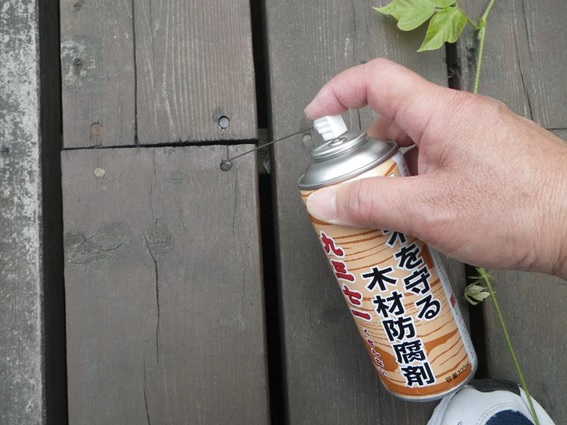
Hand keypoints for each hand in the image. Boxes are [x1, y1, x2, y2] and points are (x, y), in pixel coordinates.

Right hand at [304, 58, 566, 278]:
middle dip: (366, 155)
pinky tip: (421, 215)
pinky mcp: (487, 157)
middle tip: (356, 190)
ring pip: (415, 144)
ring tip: (391, 212)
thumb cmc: (520, 211)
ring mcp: (475, 136)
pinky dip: (419, 182)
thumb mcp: (428, 211)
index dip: (337, 93)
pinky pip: (438, 159)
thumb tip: (327, 201)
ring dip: (394, 174)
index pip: (375, 80)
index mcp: (441, 114)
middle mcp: (459, 117)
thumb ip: (370, 203)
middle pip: (391, 119)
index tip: (317, 117)